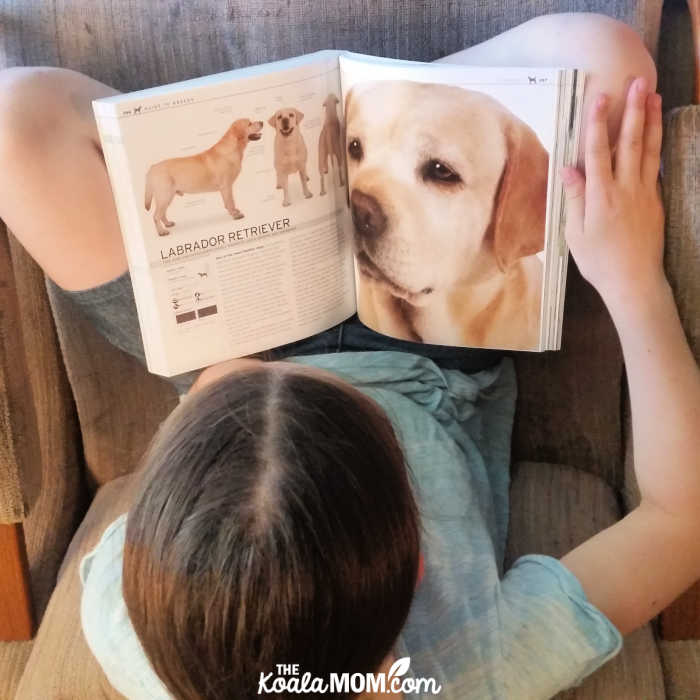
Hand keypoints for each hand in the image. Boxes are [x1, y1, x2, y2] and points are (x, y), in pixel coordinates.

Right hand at [561, 77, 665, 314]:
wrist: (634, 281)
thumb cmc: (599, 261)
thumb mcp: (576, 234)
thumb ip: (574, 198)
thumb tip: (568, 169)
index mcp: (602, 197)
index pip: (598, 153)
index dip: (598, 124)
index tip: (600, 98)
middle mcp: (626, 189)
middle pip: (630, 143)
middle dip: (634, 110)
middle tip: (639, 82)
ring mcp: (645, 193)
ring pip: (649, 149)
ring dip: (652, 120)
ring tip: (654, 95)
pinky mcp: (656, 200)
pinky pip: (656, 166)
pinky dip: (656, 144)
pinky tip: (657, 131)